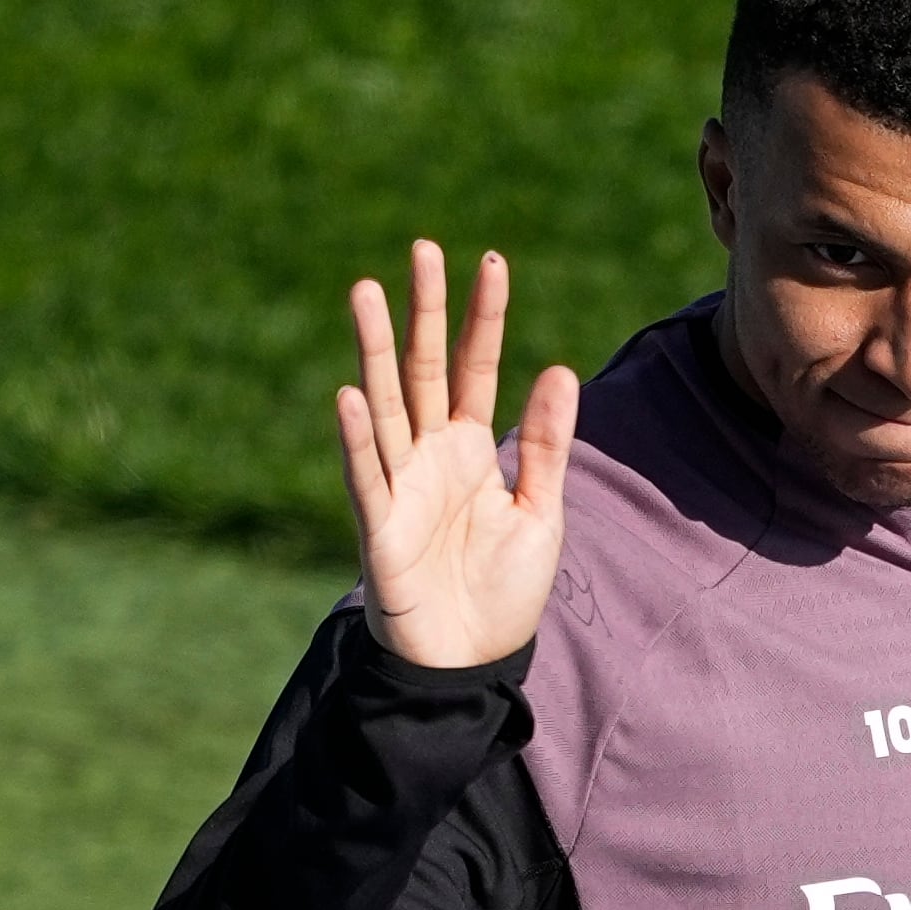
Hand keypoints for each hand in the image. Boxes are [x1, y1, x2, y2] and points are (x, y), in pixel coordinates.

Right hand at [333, 241, 580, 672]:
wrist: (473, 661)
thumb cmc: (502, 591)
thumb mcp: (540, 512)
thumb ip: (547, 444)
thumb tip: (560, 368)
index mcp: (470, 449)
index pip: (477, 368)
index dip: (484, 317)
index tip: (491, 261)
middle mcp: (429, 456)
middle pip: (425, 369)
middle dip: (424, 311)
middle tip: (421, 248)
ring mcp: (400, 486)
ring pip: (385, 405)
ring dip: (374, 350)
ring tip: (365, 292)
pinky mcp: (380, 527)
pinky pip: (367, 474)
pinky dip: (357, 437)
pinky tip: (350, 393)